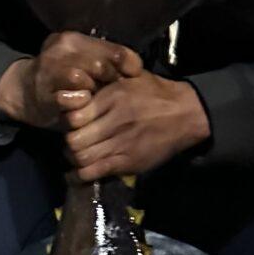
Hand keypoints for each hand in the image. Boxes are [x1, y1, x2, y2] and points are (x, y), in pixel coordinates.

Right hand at [0, 32, 142, 129]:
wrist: (23, 92)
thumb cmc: (63, 80)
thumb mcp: (84, 63)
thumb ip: (108, 63)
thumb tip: (138, 72)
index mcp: (75, 39)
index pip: (114, 50)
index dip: (129, 66)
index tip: (133, 77)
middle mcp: (61, 49)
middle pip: (100, 66)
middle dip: (110, 82)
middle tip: (113, 93)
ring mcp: (49, 71)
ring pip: (82, 79)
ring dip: (92, 93)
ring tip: (94, 99)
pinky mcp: (43, 94)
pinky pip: (67, 99)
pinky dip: (77, 104)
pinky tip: (80, 106)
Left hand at [64, 73, 210, 180]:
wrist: (186, 114)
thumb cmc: (155, 93)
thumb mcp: (129, 78)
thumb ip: (104, 84)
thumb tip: (77, 91)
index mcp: (113, 98)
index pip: (74, 117)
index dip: (67, 122)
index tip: (71, 123)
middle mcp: (115, 121)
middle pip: (74, 140)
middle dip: (69, 142)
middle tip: (73, 141)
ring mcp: (121, 144)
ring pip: (81, 158)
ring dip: (74, 158)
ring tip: (77, 155)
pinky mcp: (128, 162)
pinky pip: (95, 172)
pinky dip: (80, 175)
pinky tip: (76, 174)